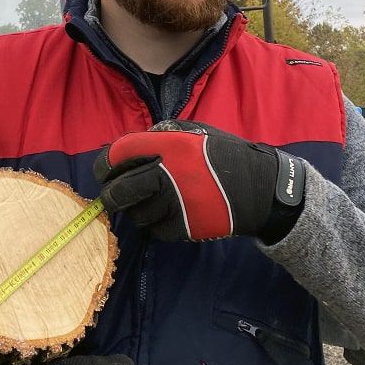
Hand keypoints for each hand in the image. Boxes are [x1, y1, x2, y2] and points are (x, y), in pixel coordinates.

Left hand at [93, 120, 305, 243]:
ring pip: (136, 215)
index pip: (117, 155)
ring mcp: (175, 203)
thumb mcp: (193, 132)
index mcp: (167, 145)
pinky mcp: (185, 227)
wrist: (260, 187)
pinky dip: (155, 226)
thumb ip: (159, 136)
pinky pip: (154, 232)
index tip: (104, 172)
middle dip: (111, 196)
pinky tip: (166, 216)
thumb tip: (125, 150)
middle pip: (119, 192)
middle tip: (113, 197)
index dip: (104, 165)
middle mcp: (167, 173)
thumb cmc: (223, 156)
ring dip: (137, 211)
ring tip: (149, 204)